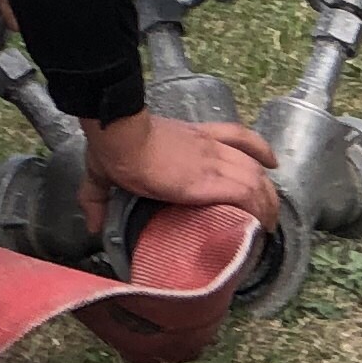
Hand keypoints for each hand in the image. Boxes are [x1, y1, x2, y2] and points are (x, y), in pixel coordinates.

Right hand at [76, 110, 280, 230]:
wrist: (123, 139)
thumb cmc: (114, 148)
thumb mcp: (104, 170)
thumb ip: (97, 199)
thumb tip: (92, 226)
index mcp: (191, 137)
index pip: (235, 135)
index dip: (257, 149)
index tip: (269, 162)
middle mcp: (209, 147)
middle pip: (253, 163)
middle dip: (266, 187)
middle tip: (268, 209)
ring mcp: (212, 163)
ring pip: (255, 180)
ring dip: (267, 202)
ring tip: (269, 225)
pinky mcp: (210, 181)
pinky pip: (247, 195)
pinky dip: (258, 209)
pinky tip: (262, 223)